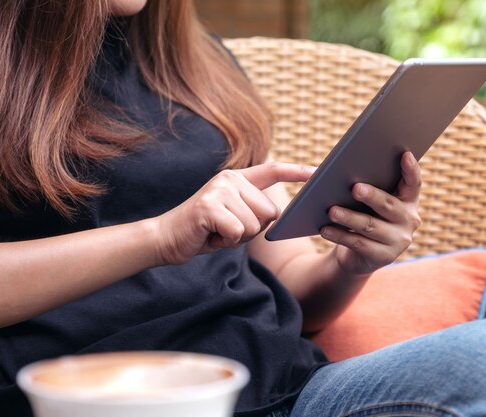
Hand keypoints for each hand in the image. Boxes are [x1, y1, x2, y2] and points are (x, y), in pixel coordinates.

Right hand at [154, 162, 314, 264]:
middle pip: (271, 212)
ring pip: (256, 225)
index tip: (319, 172)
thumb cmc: (206, 230)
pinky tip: (211, 235)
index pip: (274, 171)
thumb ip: (255, 211)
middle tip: (228, 228)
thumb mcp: (235, 217)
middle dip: (255, 229)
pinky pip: (239, 232)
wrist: (166, 238)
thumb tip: (278, 215)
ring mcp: (220, 190)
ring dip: (239, 237)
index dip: (297, 171)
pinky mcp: (210, 206)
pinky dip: (227, 241)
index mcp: (238, 179)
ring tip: (218, 231)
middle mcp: (230, 179)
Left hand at [321, 152, 421, 274]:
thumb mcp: (365, 201)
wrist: (359, 255)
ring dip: (349, 217)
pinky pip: (359, 244)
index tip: (404, 154)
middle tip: (355, 188)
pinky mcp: (384, 257)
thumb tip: (324, 170)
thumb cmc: (362, 216)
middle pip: (389, 205)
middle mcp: (409, 220)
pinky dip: (340, 235)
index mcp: (408, 200)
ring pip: (371, 226)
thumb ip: (358, 184)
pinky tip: (325, 229)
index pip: (414, 183)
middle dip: (372, 196)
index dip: (411, 169)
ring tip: (332, 210)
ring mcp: (399, 241)